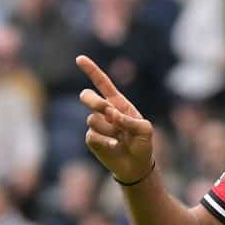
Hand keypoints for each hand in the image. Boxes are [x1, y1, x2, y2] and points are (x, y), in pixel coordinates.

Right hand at [77, 54, 154, 184]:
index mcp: (118, 103)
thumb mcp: (145, 130)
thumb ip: (129, 120)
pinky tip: (115, 147)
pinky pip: (92, 136)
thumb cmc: (142, 143)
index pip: (103, 83)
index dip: (91, 70)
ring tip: (121, 138)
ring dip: (108, 129)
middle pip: (88, 97)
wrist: (136, 165)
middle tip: (107, 111)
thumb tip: (111, 114)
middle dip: (94, 101)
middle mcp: (105, 112)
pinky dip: (106, 142)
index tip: (80, 59)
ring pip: (93, 119)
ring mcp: (97, 125)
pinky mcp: (92, 139)